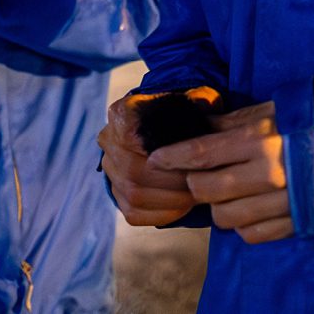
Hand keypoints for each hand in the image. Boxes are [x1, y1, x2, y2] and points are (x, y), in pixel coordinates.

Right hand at [99, 86, 219, 226]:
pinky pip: (135, 214)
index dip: (162, 151)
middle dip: (171, 180)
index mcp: (121, 114)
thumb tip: (205, 109)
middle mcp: (108, 142)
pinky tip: (184, 207)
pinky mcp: (117, 197)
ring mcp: (110, 171)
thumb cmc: (183, 114)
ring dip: (170, 199)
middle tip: (201, 182)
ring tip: (196, 195)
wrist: (165, 131)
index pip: (131, 135)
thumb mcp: (194, 100)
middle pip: (134, 170)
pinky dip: (162, 213)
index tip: (192, 155)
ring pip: (134, 195)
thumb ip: (200, 101)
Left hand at [148, 101, 291, 243]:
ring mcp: (281, 203)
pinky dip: (242, 224)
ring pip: (225, 218)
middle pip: (207, 190)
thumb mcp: (271, 110)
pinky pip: (250, 234)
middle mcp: (267, 175)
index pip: (201, 152)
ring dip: (218, 206)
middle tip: (199, 174)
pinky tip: (248, 207)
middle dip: (195, 183)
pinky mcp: (293, 223)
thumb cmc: (312, 122)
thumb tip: (195, 127)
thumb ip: (232, 122)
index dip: (172, 157)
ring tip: (226, 192)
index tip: (155, 159)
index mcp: (260, 140)